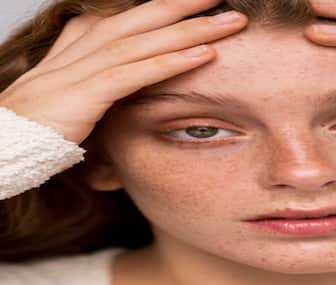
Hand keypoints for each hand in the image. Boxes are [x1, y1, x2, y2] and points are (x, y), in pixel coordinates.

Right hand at [0, 0, 247, 143]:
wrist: (4, 138)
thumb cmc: (43, 116)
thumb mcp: (75, 85)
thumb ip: (102, 71)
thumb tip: (130, 66)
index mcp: (85, 40)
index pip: (135, 16)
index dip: (169, 5)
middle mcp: (87, 44)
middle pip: (145, 17)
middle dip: (187, 4)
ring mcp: (86, 67)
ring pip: (147, 40)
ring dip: (192, 30)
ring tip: (230, 21)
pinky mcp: (87, 92)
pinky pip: (136, 73)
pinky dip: (170, 62)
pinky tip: (203, 55)